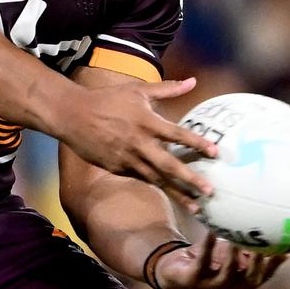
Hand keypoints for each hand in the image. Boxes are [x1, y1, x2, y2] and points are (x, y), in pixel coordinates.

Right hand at [52, 77, 217, 211]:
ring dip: (177, 193)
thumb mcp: (138, 90)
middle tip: (210, 192)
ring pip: (156, 180)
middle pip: (169, 165)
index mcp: (147, 122)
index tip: (216, 153)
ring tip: (195, 207)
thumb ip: (168, 89)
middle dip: (190, 180)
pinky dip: (156, 186)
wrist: (73, 115)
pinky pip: (140, 178)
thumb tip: (194, 81)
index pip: (177, 135)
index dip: (197, 143)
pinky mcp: (117, 168)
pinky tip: (170, 194)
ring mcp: (127, 158)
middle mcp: (139, 143)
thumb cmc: (108, 99)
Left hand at [153, 232, 286, 288]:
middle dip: (257, 263)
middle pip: (249, 279)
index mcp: (243, 283)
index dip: (274, 265)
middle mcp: (231, 288)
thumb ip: (251, 251)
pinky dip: (208, 246)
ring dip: (233, 256)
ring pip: (227, 273)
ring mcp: (212, 286)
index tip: (285, 250)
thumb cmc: (211, 261)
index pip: (264, 276)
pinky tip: (212, 231)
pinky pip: (203, 262)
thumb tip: (279, 238)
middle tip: (262, 245)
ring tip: (237, 239)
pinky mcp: (194, 279)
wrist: (177, 271)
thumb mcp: (233, 256)